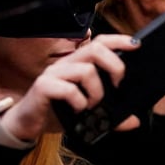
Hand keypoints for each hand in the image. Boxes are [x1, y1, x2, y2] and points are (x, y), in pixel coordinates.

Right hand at [0, 34, 136, 140]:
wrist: (28, 124)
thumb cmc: (58, 112)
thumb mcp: (88, 113)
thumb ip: (110, 117)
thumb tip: (133, 122)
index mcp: (77, 63)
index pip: (100, 42)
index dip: (118, 41)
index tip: (136, 46)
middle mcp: (65, 63)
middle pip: (95, 49)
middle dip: (114, 66)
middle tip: (117, 86)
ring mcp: (53, 73)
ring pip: (85, 70)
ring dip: (96, 92)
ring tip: (92, 105)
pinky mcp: (44, 87)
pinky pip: (68, 89)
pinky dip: (79, 102)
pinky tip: (78, 110)